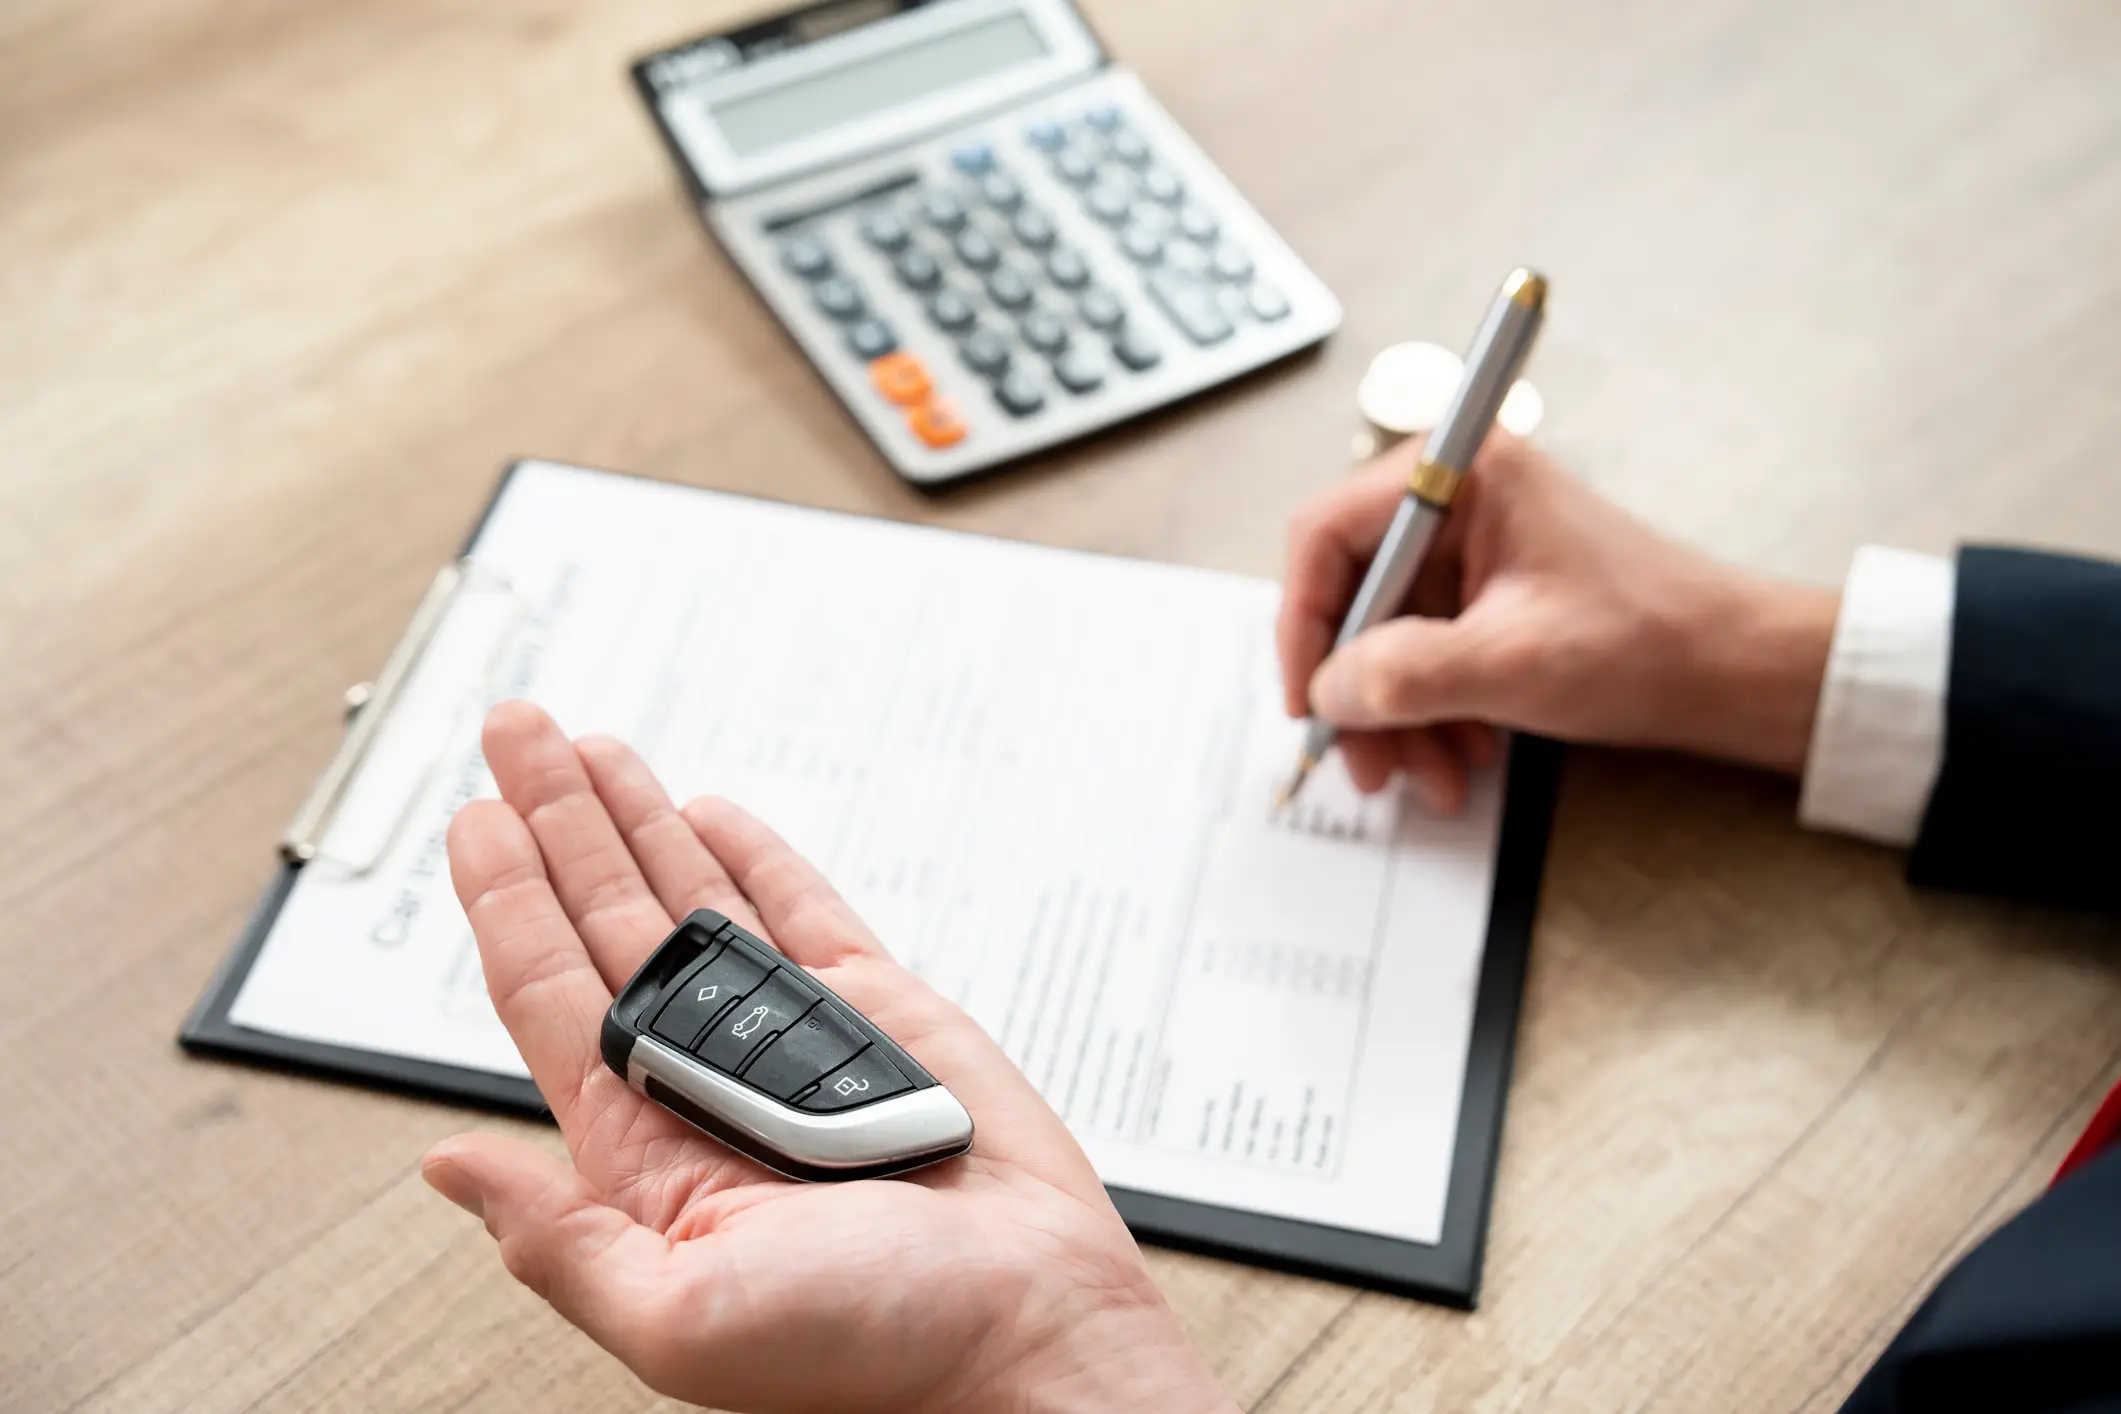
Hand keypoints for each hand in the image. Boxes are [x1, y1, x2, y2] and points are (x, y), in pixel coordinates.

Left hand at [423, 702, 1234, 1413]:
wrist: (1025, 1330)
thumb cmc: (870, 1353)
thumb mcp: (675, 1320)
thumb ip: (556, 1241)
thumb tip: (449, 1170)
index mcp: (645, 1151)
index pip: (547, 990)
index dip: (503, 895)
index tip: (472, 816)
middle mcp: (706, 1080)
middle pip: (605, 916)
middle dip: (555, 818)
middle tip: (516, 732)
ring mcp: (790, 1037)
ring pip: (694, 896)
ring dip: (636, 816)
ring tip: (588, 749)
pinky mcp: (876, 1012)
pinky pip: (802, 909)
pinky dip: (757, 854)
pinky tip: (710, 813)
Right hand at [1277, 433, 1840, 807]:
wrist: (1736, 673)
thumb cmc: (1651, 640)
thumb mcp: (1512, 664)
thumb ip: (1406, 675)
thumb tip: (1328, 690)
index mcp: (1461, 476)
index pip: (1327, 535)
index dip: (1305, 622)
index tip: (1310, 696)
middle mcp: (1456, 499)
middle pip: (1352, 594)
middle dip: (1357, 689)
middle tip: (1364, 759)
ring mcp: (1471, 550)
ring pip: (1384, 637)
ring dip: (1395, 716)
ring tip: (1427, 776)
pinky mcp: (1487, 596)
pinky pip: (1424, 655)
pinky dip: (1429, 712)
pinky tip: (1459, 757)